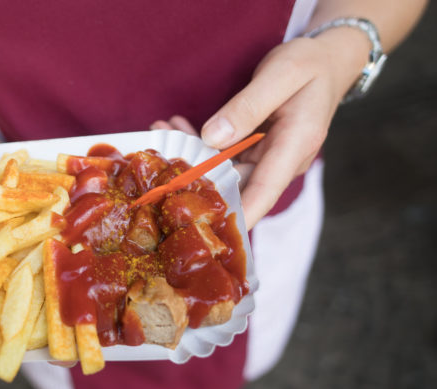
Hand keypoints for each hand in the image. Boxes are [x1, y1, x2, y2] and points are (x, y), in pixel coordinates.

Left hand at [152, 30, 368, 229]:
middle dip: (196, 177)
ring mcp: (267, 159)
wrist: (326, 61)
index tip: (211, 229)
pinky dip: (200, 143)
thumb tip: (213, 137)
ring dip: (192, 155)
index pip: (265, 190)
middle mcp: (281, 160)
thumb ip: (248, 106)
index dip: (238, 213)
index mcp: (295, 145)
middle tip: (160, 157)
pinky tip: (177, 127)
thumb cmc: (309, 64)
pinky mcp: (255, 152)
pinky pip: (223, 156)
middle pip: (236, 184)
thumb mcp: (282, 74)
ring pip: (224, 171)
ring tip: (161, 131)